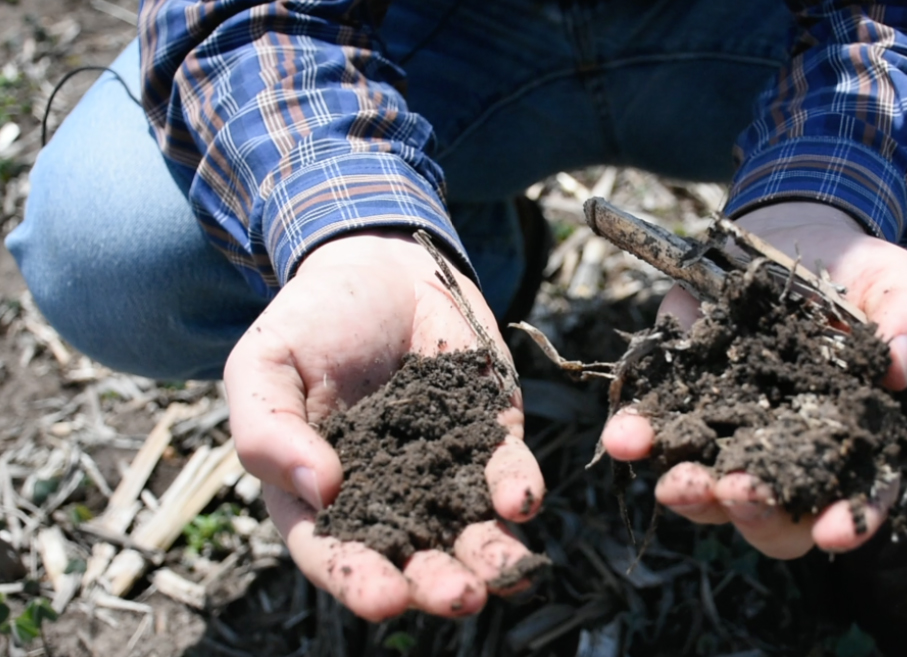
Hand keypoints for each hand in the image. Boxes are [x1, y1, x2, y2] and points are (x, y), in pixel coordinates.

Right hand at [224, 232, 545, 620]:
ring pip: (471, 528)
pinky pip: (507, 468)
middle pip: (414, 555)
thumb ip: (269, 430)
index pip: (336, 552)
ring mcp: (445, 467)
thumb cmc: (308, 324)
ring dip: (492, 555)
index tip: (383, 600)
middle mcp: (388, 495)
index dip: (358, 581)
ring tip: (507, 575)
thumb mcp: (264, 367)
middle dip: (437, 581)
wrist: (374, 266)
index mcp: (320, 495)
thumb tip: (318, 489)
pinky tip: (521, 500)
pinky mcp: (490, 432)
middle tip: (458, 596)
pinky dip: (517, 487)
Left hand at [601, 201, 906, 558]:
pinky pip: (655, 429)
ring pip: (707, 489)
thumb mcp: (898, 285)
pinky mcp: (682, 394)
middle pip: (772, 515)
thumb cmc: (860, 275)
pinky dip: (637, 437)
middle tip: (739, 492)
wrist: (794, 235)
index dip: (850, 522)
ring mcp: (730, 430)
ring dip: (690, 492)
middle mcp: (787, 452)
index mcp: (849, 440)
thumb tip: (900, 365)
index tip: (833, 532)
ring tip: (675, 481)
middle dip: (754, 513)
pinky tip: (625, 437)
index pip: (858, 499)